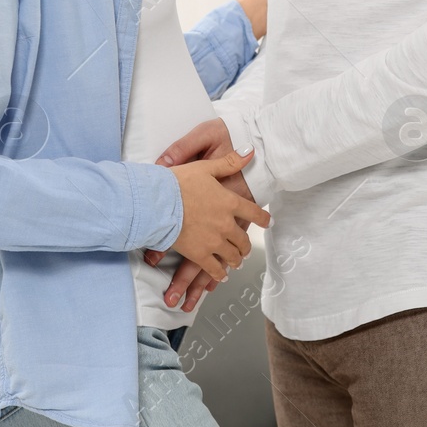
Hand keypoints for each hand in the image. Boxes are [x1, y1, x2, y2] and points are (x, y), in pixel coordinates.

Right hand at [167, 149, 269, 284]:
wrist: (158, 202)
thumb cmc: (179, 182)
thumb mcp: (205, 167)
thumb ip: (229, 163)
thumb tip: (249, 152)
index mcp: (229, 202)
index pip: (254, 212)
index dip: (263, 218)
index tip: (268, 222)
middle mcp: (226, 224)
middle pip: (244, 239)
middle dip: (246, 245)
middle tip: (246, 248)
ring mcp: (214, 241)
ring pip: (233, 256)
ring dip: (236, 259)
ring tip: (236, 261)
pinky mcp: (200, 254)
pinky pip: (215, 269)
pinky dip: (220, 273)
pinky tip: (222, 275)